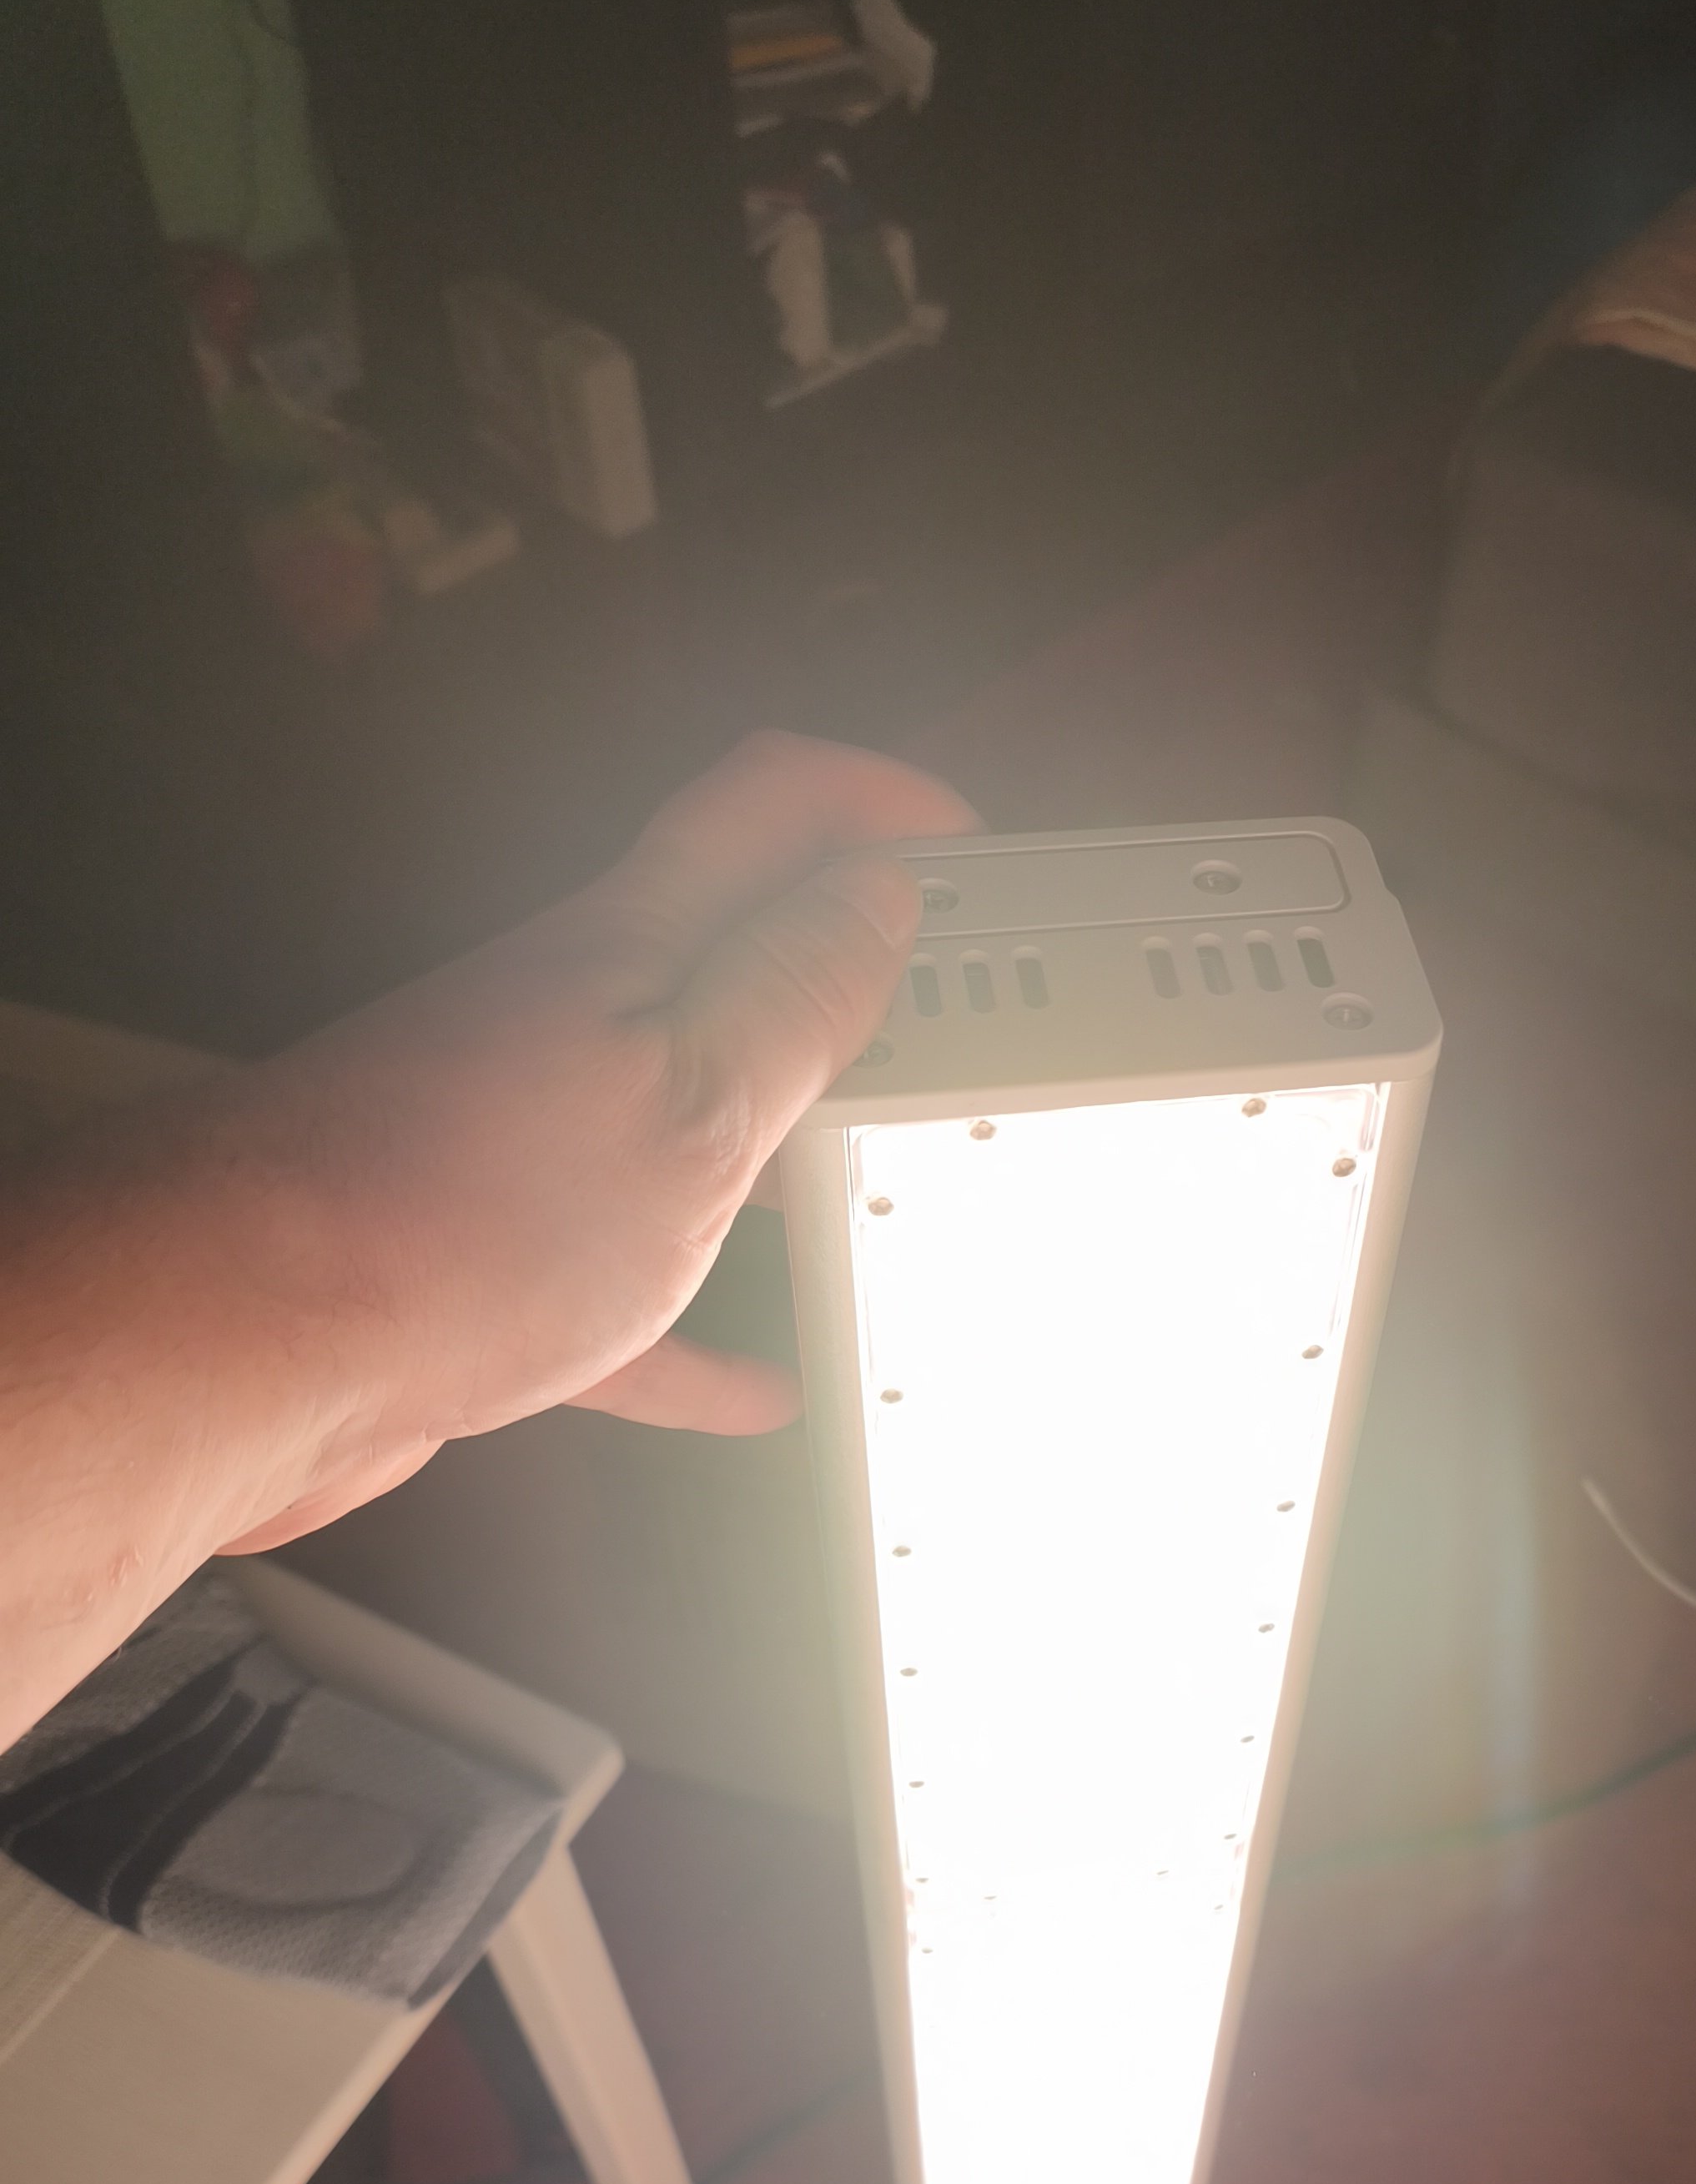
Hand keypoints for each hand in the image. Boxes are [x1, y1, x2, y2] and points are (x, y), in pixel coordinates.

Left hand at [214, 732, 975, 1547]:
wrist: (247, 1341)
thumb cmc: (455, 1216)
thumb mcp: (693, 1100)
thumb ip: (793, 997)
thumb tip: (879, 896)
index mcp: (628, 952)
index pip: (769, 808)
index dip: (875, 798)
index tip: (961, 840)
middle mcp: (568, 1020)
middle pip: (728, 958)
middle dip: (842, 968)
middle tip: (938, 1003)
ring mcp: (519, 1138)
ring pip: (680, 1122)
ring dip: (780, 1145)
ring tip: (864, 1176)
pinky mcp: (483, 1259)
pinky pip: (620, 1288)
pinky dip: (694, 1330)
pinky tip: (750, 1385)